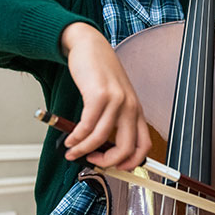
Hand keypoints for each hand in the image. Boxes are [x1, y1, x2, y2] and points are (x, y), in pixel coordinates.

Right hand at [59, 22, 151, 169]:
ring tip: (72, 151)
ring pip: (102, 138)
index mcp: (136, 109)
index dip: (131, 163)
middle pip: (127, 148)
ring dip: (84, 150)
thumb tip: (102, 149)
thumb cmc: (100, 73)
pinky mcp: (99, 94)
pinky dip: (77, 137)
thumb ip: (114, 120)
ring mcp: (116, 100)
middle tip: (93, 163)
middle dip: (108, 162)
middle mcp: (130, 106)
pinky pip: (87, 125)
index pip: (144, 146)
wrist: (90, 46)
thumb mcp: (115, 97)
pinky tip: (70, 138)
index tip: (116, 169)